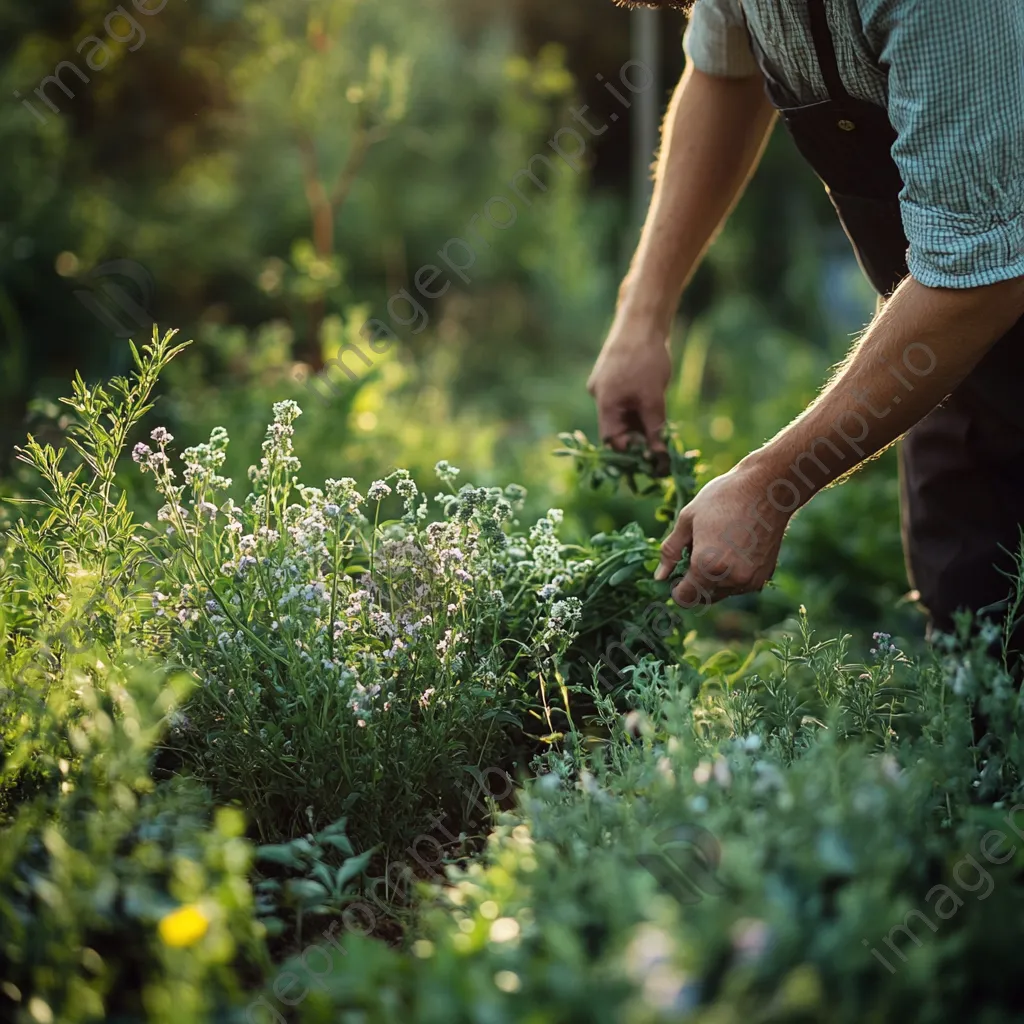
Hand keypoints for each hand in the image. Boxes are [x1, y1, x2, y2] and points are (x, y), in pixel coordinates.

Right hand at [587, 315, 671, 455]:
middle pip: (617, 428)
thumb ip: (654, 430)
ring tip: (661, 419)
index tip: (651, 459)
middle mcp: (600, 395)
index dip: (630, 452)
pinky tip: (656, 399)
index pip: (612, 440)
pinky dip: (640, 405)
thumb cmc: (646, 359)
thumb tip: (658, 459)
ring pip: (624, 413)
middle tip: (661, 443)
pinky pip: (626, 398)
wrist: (643, 319)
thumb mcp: (653, 399)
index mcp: (604, 402)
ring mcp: (607, 384)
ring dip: (641, 421)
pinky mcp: (616, 374)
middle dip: (638, 437)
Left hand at [654, 461, 789, 608]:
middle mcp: (730, 579)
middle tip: (696, 553)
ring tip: (717, 547)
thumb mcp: (687, 519)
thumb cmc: (722, 499)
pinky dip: (732, 576)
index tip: (677, 574)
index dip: (676, 589)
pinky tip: (734, 549)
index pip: (685, 598)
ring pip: (722, 593)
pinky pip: (740, 586)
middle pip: (703, 597)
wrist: (766, 489)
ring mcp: (749, 579)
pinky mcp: (764, 575)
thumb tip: (660, 576)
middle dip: (695, 582)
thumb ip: (671, 551)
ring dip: (714, 580)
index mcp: (706, 566)